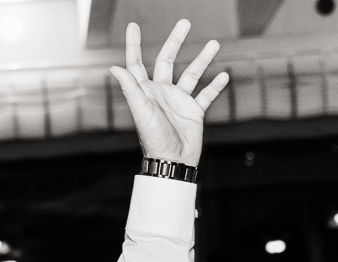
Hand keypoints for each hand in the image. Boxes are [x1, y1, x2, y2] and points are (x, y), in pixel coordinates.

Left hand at [109, 21, 229, 168]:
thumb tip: (114, 68)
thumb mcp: (141, 112)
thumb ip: (130, 89)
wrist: (173, 163)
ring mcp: (179, 101)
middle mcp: (162, 92)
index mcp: (145, 91)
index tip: (133, 26)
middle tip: (185, 23)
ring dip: (203, 59)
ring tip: (214, 44)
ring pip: (192, 74)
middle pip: (168, 60)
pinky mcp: (193, 111)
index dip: (134, 45)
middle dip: (176, 41)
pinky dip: (215, 86)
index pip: (136, 63)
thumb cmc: (153, 140)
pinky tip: (224, 75)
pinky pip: (206, 95)